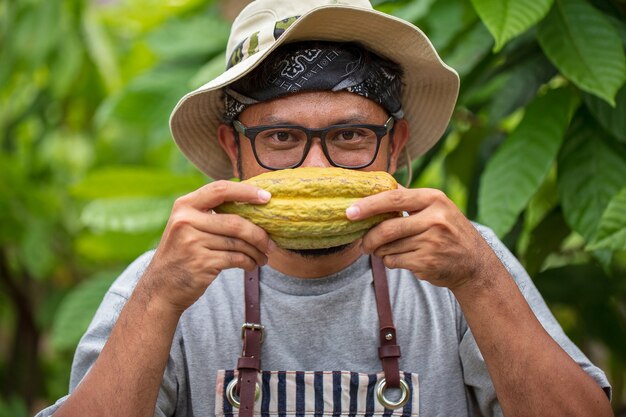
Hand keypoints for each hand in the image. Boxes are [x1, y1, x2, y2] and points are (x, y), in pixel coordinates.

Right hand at [141, 180, 273, 312]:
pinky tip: (252, 265)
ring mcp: (192, 242)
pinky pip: (236, 259)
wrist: (160, 288)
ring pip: (238, 243)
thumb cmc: (182, 254)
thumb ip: (210, 214)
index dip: (246, 192)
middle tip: (271, 243)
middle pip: (235, 222)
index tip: (267, 197)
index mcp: (185, 206)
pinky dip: (249, 262)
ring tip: (264, 256)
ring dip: (256, 251)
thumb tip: (253, 206)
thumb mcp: (187, 226)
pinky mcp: (201, 263)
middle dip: (259, 234)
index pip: (220, 190)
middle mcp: (186, 221)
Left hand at [346, 187, 501, 290]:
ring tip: (392, 251)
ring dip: (382, 252)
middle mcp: (434, 219)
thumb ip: (408, 201)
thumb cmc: (448, 232)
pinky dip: (392, 261)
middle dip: (369, 238)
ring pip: (388, 248)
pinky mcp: (427, 262)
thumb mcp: (437, 208)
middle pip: (387, 228)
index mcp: (434, 199)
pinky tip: (404, 259)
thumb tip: (372, 194)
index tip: (350, 212)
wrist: (474, 263)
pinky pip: (394, 261)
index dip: (368, 206)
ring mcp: (432, 241)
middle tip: (363, 244)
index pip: (393, 199)